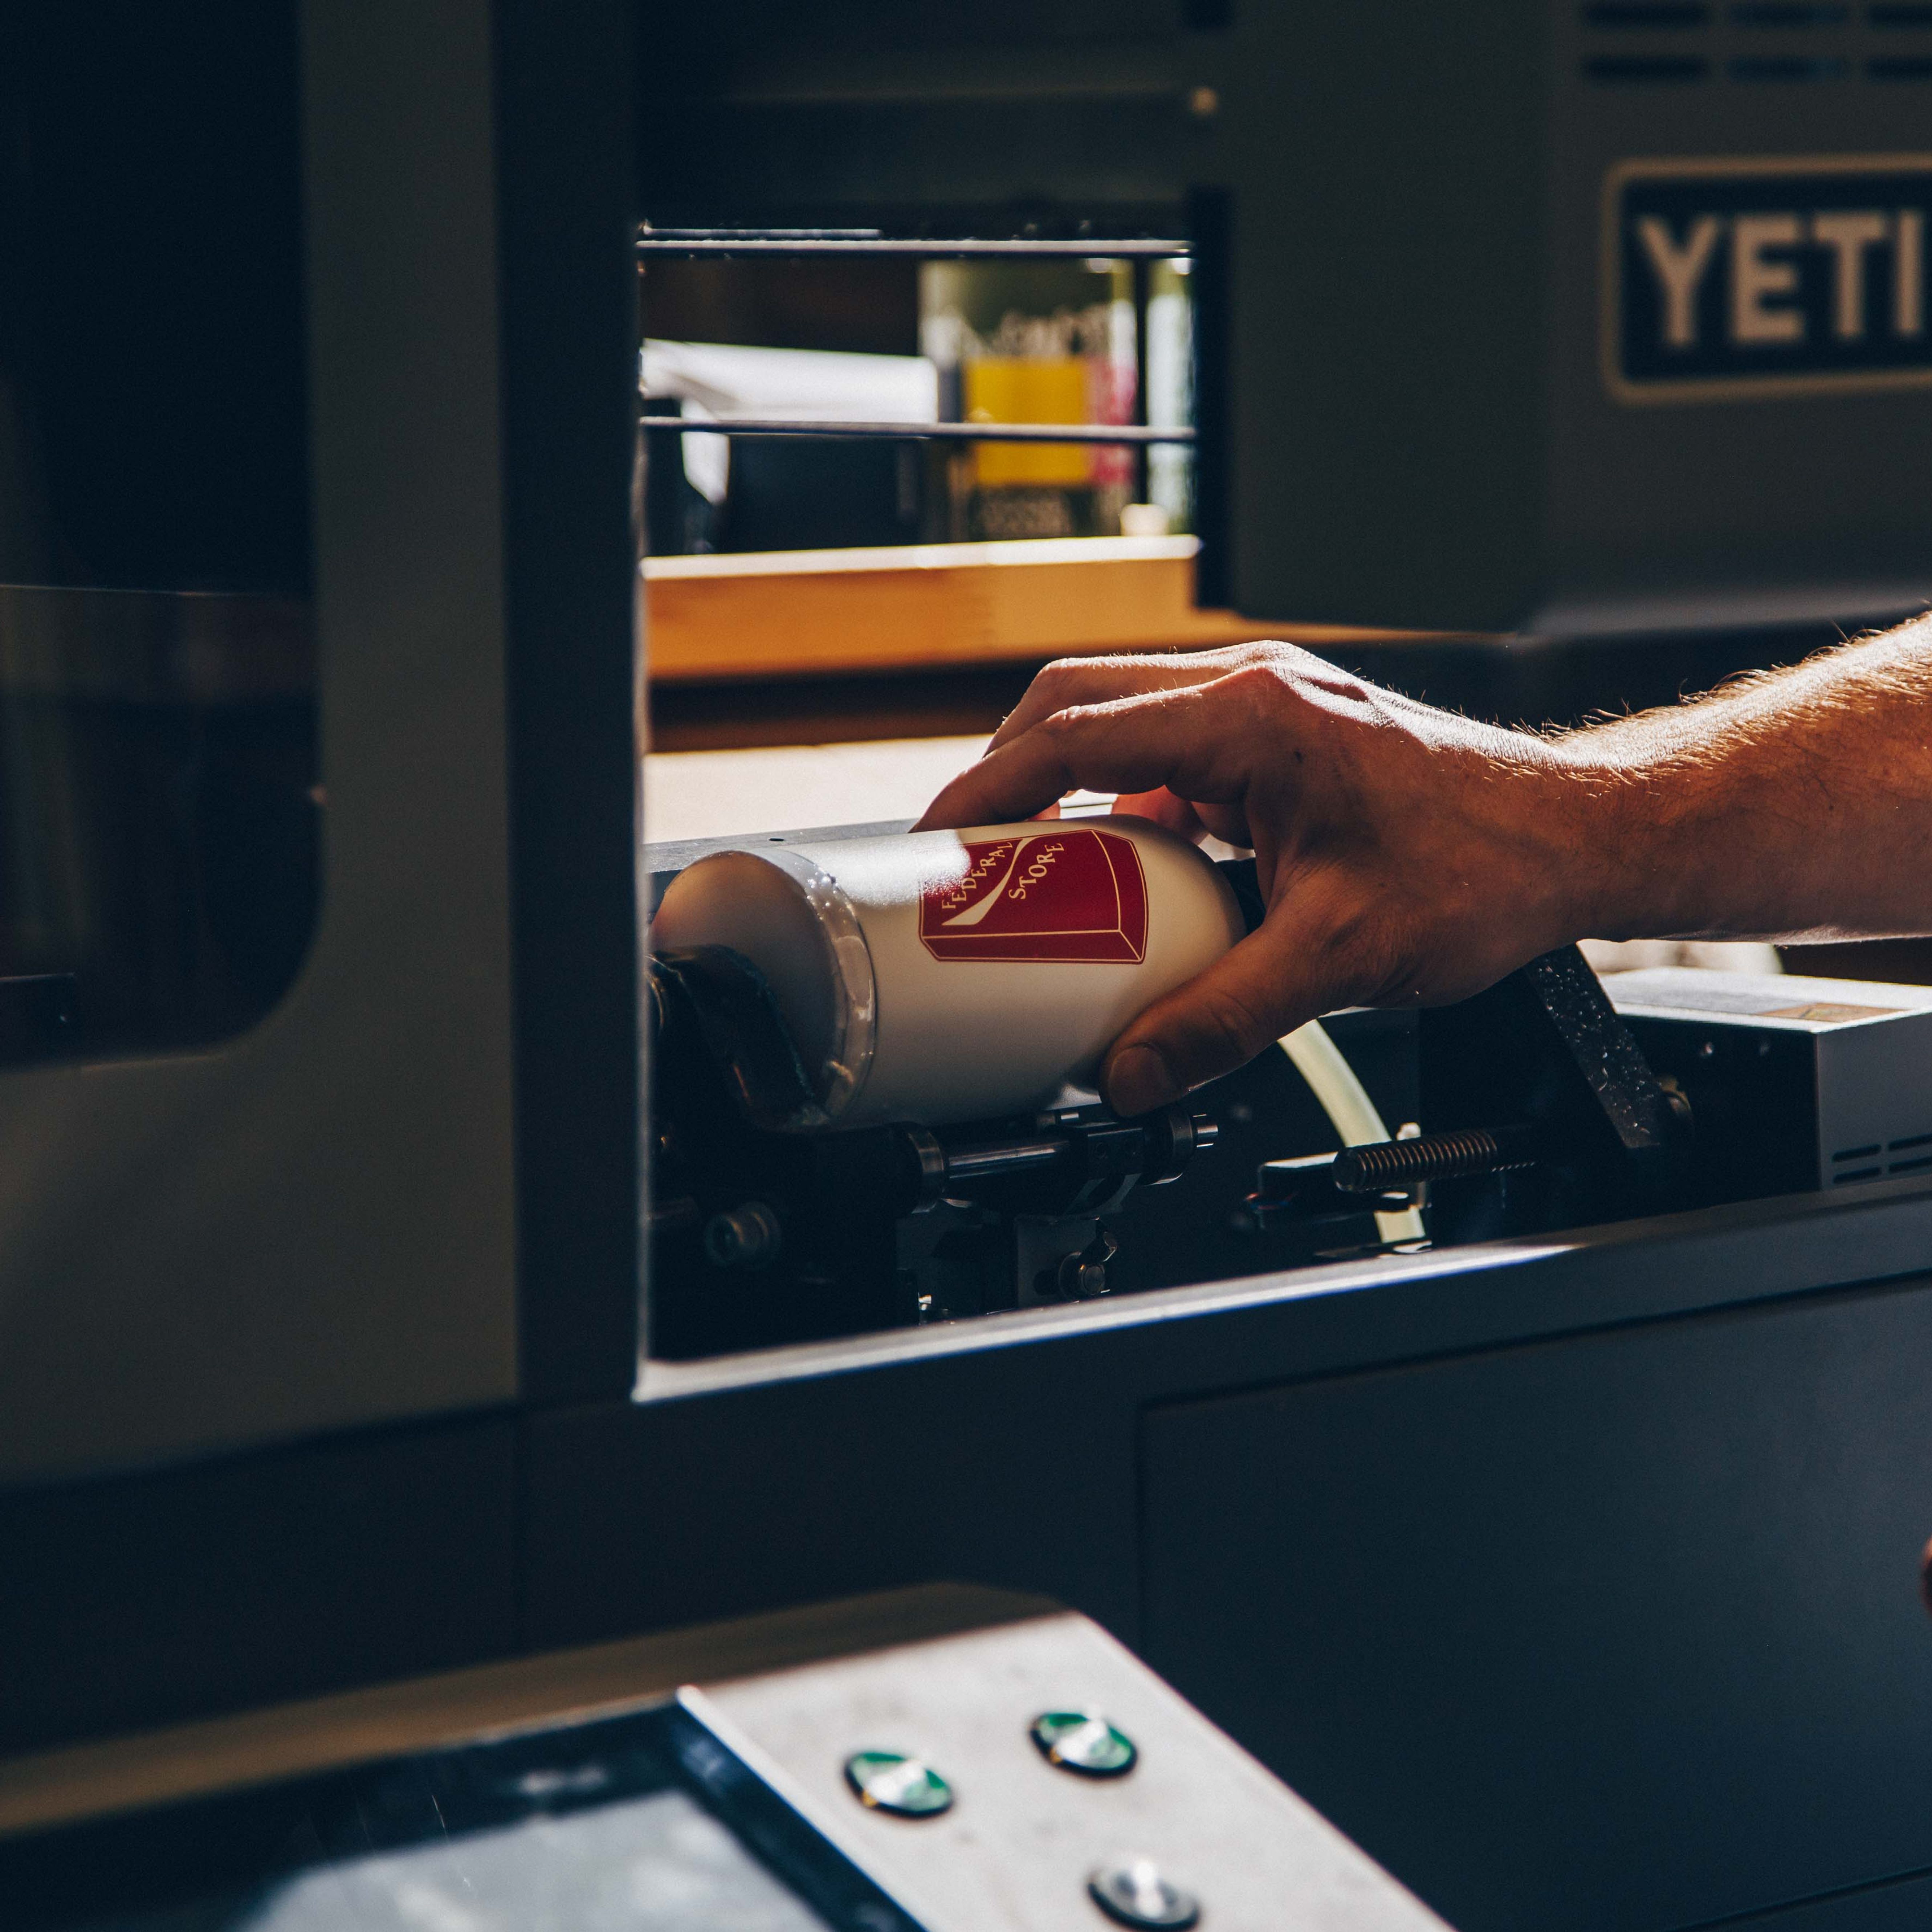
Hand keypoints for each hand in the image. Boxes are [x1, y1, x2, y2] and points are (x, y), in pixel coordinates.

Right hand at [915, 643, 1609, 1114]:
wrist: (1572, 840)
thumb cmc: (1484, 866)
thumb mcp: (1339, 957)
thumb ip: (1225, 1019)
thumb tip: (1134, 1075)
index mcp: (1252, 719)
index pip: (1073, 735)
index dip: (986, 790)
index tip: (935, 844)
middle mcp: (1252, 695)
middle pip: (1076, 705)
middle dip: (1006, 776)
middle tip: (966, 857)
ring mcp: (1265, 714)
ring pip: (1121, 727)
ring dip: (1067, 792)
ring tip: (1031, 874)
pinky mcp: (1279, 745)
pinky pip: (1170, 763)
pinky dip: (1127, 812)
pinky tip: (1126, 881)